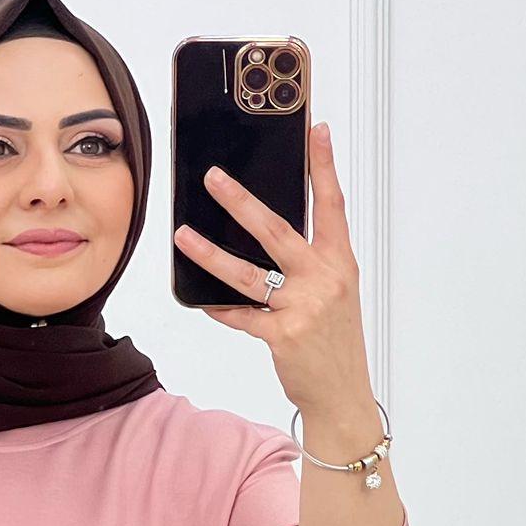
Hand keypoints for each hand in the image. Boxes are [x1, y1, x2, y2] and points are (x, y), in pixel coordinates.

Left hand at [172, 121, 373, 418]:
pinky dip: (219, 308)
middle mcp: (324, 280)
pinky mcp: (283, 336)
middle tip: (213, 177)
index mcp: (340, 263)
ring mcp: (303, 308)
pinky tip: (200, 300)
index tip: (315, 130)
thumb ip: (310, 263)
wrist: (342, 394)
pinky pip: (241, 316)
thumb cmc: (335, 342)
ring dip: (210, 253)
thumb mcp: (336, 294)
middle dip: (241, 201)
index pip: (332, 205)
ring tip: (183, 236)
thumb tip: (267, 235)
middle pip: (276, 231)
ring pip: (248, 273)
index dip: (324, 166)